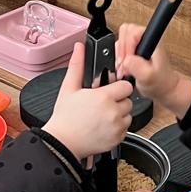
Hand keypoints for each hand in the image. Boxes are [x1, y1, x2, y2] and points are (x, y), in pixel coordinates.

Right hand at [43, 43, 133, 160]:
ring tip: (102, 117)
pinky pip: (125, 129)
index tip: (109, 91)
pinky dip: (117, 128)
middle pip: (128, 100)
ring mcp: (117, 126)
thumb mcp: (69, 88)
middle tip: (102, 105)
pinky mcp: (118, 138)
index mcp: (104, 96)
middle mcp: (113, 111)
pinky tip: (103, 127)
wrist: (62, 142)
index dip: (117, 87)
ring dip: (119, 115)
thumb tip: (79, 49)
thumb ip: (77, 65)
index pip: (126, 85)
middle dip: (118, 101)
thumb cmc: (64, 117)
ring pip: (128, 115)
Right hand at [115, 24, 190, 119]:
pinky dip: (119, 59)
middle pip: (124, 32)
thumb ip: (136, 65)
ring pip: (121, 40)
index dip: (126, 47)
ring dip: (119, 55)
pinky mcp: (133, 50)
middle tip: (124, 64)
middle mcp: (146, 38)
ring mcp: (139, 43)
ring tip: (124, 69)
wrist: (162, 88)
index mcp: (152, 39)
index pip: (131, 31)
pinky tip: (124, 69)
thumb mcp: (148, 76)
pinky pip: (120, 49)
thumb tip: (125, 59)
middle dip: (121, 49)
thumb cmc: (160, 82)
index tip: (127, 61)